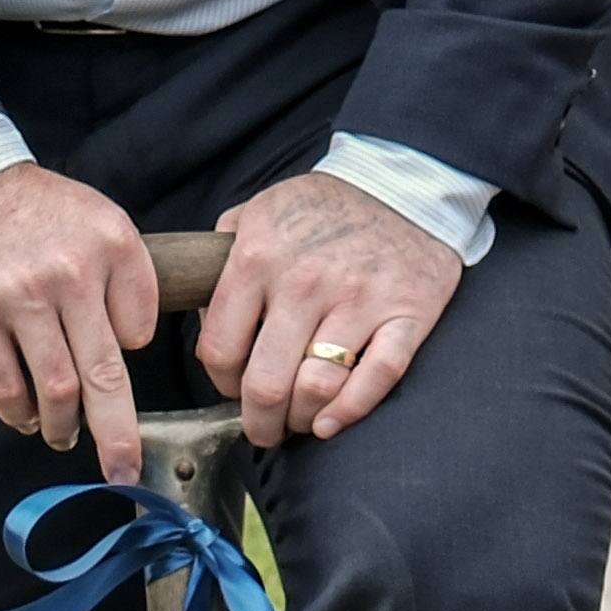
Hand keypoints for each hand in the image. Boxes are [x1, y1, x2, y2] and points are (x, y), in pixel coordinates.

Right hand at [0, 162, 163, 477]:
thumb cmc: (32, 209)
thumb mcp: (98, 218)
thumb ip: (124, 276)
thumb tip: (131, 346)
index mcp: (112, 244)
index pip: (141, 328)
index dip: (132, 354)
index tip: (121, 367)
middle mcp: (70, 271)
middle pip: (105, 374)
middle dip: (119, 434)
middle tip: (126, 470)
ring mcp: (19, 296)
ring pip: (57, 389)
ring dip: (64, 427)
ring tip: (65, 436)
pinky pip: (6, 386)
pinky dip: (20, 414)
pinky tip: (27, 418)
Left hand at [199, 170, 464, 446]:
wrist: (404, 183)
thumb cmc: (323, 209)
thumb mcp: (258, 213)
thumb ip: (221, 261)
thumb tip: (204, 322)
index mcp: (258, 257)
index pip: (221, 350)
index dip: (221, 384)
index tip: (232, 390)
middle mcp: (305, 280)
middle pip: (265, 383)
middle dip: (258, 420)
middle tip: (263, 426)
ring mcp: (359, 299)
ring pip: (315, 388)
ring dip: (300, 419)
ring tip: (299, 419)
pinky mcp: (407, 314)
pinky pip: (376, 379)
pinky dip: (348, 412)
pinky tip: (330, 422)